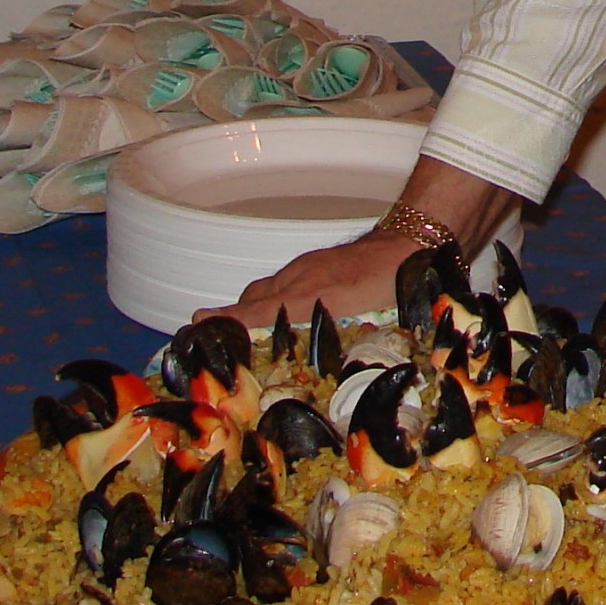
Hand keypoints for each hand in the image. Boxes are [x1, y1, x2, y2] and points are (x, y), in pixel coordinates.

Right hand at [194, 231, 414, 326]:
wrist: (408, 245)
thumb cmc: (386, 284)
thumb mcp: (354, 312)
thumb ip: (322, 327)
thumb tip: (308, 358)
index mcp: (306, 294)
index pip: (257, 309)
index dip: (228, 320)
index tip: (197, 323)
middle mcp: (300, 278)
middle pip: (256, 298)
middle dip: (234, 317)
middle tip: (216, 338)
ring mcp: (308, 268)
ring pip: (269, 289)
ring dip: (254, 308)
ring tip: (244, 333)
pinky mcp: (316, 264)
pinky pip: (285, 282)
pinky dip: (274, 298)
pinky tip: (285, 315)